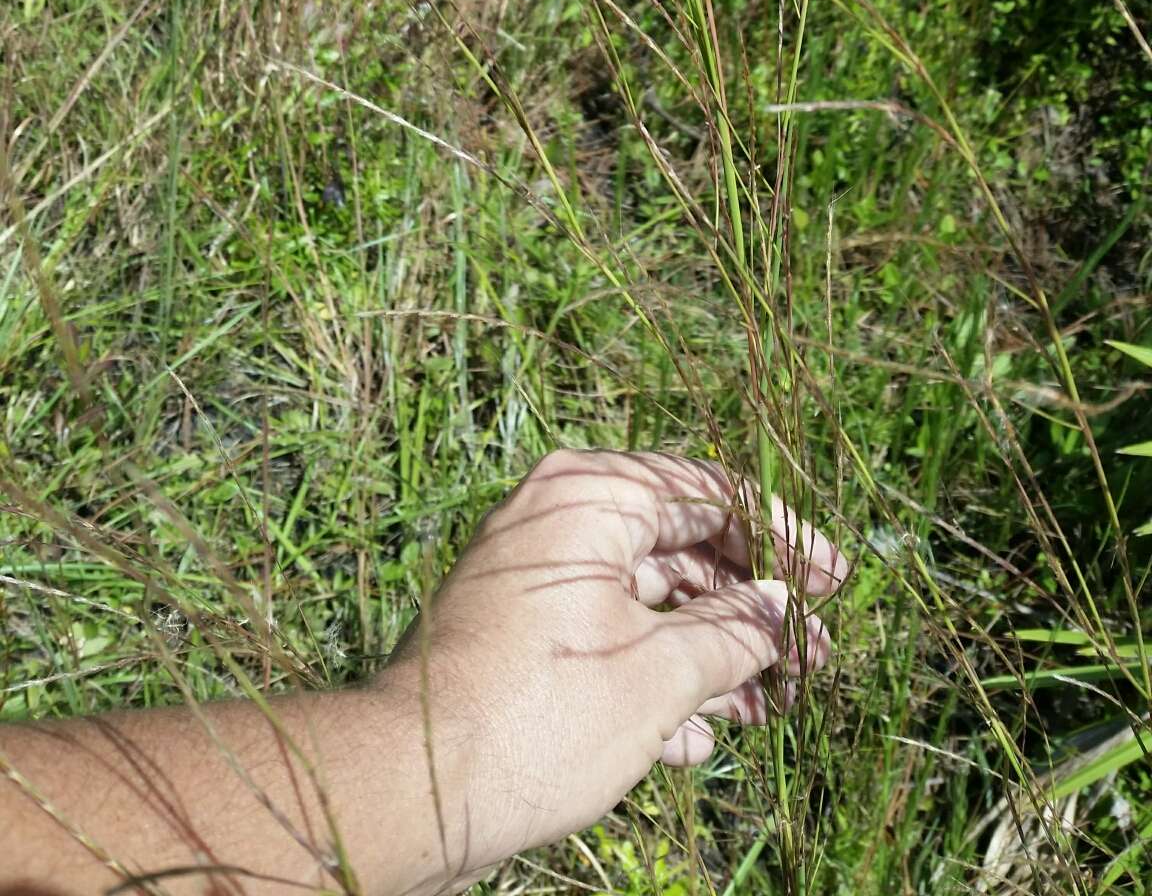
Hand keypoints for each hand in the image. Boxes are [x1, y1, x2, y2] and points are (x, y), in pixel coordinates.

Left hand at [378, 448, 845, 892]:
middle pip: (684, 544)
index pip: (714, 490)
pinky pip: (608, 633)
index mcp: (593, 495)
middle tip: (811, 660)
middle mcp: (562, 516)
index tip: (835, 587)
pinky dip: (657, 676)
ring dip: (713, 651)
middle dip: (751, 607)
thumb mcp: (659, 676)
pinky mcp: (522, 631)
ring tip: (768, 709)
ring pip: (649, 596)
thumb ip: (734, 632)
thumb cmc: (540, 716)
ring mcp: (537, 573)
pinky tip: (697, 739)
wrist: (411, 786)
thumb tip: (779, 610)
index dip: (785, 539)